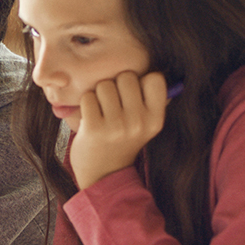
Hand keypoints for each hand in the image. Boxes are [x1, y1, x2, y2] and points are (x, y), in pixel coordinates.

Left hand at [69, 70, 168, 189]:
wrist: (102, 174)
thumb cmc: (122, 140)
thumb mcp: (145, 125)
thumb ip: (152, 100)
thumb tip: (158, 71)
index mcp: (155, 119)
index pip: (155, 78)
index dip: (141, 81)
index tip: (133, 95)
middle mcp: (139, 123)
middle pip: (127, 76)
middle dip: (117, 85)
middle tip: (113, 105)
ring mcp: (116, 126)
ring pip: (105, 85)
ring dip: (99, 95)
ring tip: (101, 113)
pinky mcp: (94, 128)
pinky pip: (88, 97)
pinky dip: (86, 105)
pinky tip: (90, 119)